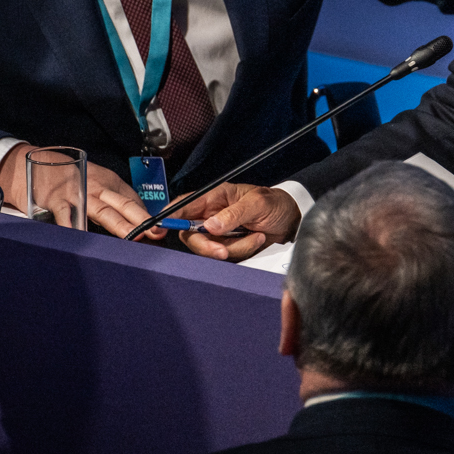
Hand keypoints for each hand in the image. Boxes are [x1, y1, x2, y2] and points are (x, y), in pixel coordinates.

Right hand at [0, 144, 166, 241]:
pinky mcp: (57, 200)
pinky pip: (68, 215)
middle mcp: (96, 186)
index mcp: (108, 182)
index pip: (132, 199)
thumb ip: (112, 200)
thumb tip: (135, 218)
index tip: (161, 229)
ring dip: (117, 224)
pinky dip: (75, 226)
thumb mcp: (95, 183)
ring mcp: (77, 193)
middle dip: (140, 219)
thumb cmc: (69, 177)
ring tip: (131, 236)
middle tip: (156, 232)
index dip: (146, 215)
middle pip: (122, 204)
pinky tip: (83, 236)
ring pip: (101, 210)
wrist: (34, 163)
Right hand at [176, 183, 299, 260]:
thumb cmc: (274, 203)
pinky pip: (226, 256)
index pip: (184, 205)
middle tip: (223, 251)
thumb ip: (233, 214)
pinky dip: (243, 250)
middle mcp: (212, 215)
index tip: (161, 228)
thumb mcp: (257, 203)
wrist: (292, 220)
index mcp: (214, 198)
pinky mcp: (229, 246)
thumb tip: (209, 226)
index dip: (170, 216)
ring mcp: (220, 233)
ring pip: (210, 248)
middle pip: (191, 234)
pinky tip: (258, 239)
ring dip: (235, 247)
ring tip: (257, 235)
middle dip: (206, 246)